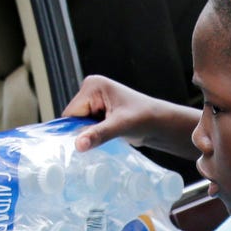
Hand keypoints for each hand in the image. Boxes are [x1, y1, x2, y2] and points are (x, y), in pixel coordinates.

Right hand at [62, 75, 198, 157]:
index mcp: (93, 85)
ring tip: (109, 133)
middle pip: (74, 118)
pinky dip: (94, 134)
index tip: (90, 137)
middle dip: (85, 130)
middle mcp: (91, 90)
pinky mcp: (99, 111)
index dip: (77, 128)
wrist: (159, 124)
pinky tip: (108, 134)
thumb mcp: (120, 126)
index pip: (71, 112)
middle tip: (105, 134)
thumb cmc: (144, 118)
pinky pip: (87, 127)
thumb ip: (97, 134)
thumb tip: (78, 145)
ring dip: (91, 133)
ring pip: (80, 125)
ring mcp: (95, 101)